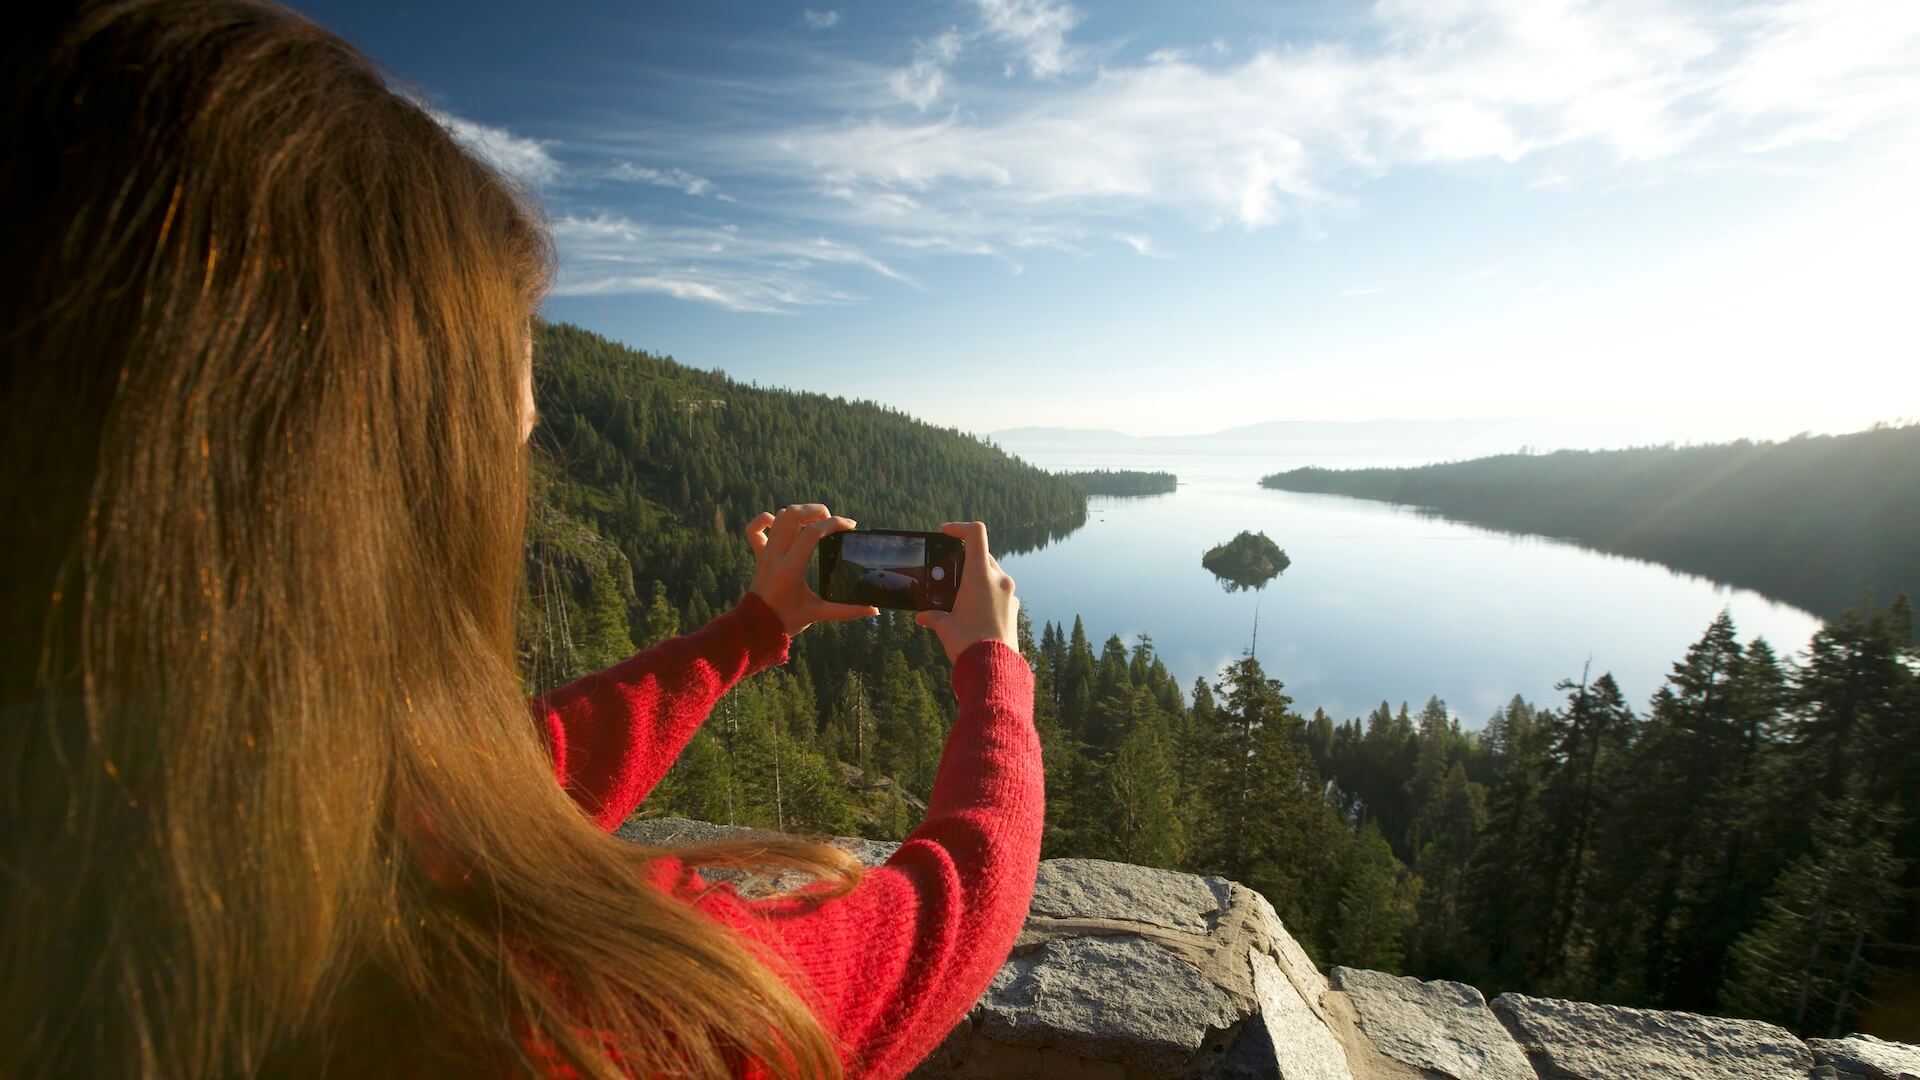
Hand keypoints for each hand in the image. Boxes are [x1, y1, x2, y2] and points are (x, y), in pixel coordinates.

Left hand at [745, 504, 878, 635]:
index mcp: (790, 567)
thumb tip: (874, 610)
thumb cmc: (786, 620)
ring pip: (779, 516)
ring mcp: (765, 552)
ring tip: (817, 522)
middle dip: (817, 510)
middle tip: (832, 522)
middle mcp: (775, 555)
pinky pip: (755, 528)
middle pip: (793, 514)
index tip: (850, 526)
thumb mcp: (818, 614)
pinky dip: (767, 519)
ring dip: (800, 513)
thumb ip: (847, 610)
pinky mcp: (758, 555)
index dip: (834, 523)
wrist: (756, 627)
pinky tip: (783, 525)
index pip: (812, 532)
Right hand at [914, 521, 1018, 664]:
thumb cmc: (967, 643)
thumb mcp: (944, 626)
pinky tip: (974, 610)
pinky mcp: (1014, 608)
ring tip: (960, 594)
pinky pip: (1000, 591)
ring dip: (977, 577)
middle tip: (949, 571)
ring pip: (992, 573)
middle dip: (965, 559)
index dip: (959, 528)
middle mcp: (999, 579)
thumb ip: (932, 616)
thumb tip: (923, 617)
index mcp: (980, 575)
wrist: (994, 668)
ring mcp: (1010, 593)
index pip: (975, 533)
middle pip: (983, 554)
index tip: (946, 533)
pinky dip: (987, 593)